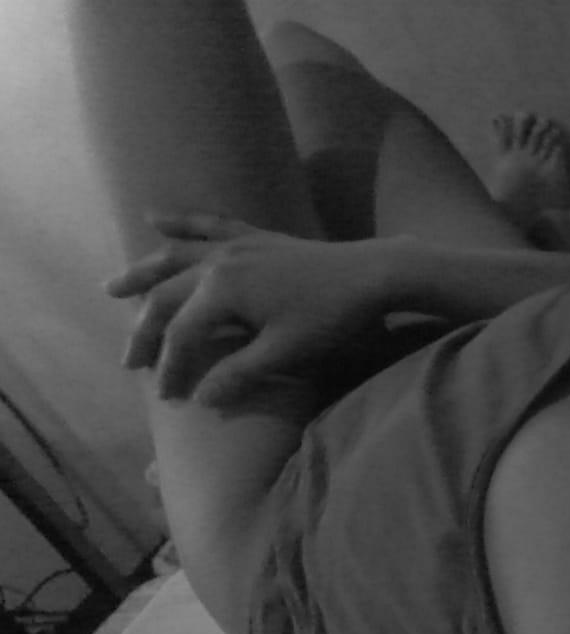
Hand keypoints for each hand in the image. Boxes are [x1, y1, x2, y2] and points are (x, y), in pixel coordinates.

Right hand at [105, 212, 387, 405]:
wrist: (373, 275)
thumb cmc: (331, 318)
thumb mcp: (285, 353)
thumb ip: (240, 373)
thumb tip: (202, 398)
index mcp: (222, 291)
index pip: (183, 335)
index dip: (171, 368)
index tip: (166, 397)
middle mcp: (219, 262)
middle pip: (167, 296)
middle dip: (145, 331)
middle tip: (128, 361)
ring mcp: (236, 244)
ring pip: (175, 257)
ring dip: (143, 272)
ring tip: (113, 288)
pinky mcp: (256, 236)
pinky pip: (208, 225)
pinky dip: (180, 222)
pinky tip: (154, 217)